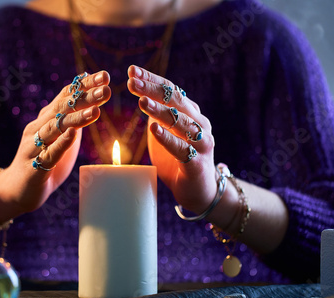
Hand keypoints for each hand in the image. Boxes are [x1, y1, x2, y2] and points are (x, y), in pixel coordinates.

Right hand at [0, 70, 110, 219]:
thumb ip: (72, 122)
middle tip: (106, 88)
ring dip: (76, 118)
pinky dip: (61, 143)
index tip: (104, 76)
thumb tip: (92, 102)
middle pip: (62, 108)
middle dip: (84, 97)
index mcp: (46, 120)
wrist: (16, 191)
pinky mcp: (34, 167)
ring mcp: (34, 147)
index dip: (84, 86)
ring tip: (96, 110)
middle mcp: (37, 128)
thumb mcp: (61, 139)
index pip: (65, 97)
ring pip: (56, 128)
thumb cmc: (42, 162)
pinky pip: (49, 153)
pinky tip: (73, 134)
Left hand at [127, 65, 217, 215]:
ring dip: (160, 111)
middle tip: (132, 82)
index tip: (132, 71)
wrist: (199, 190)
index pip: (172, 90)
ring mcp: (201, 143)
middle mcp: (199, 124)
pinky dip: (168, 139)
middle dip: (153, 90)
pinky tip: (154, 129)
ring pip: (181, 123)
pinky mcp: (197, 164)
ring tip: (141, 102)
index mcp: (191, 113)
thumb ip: (159, 115)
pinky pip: (182, 149)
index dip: (152, 79)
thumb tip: (143, 94)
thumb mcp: (167, 132)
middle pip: (176, 101)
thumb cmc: (179, 158)